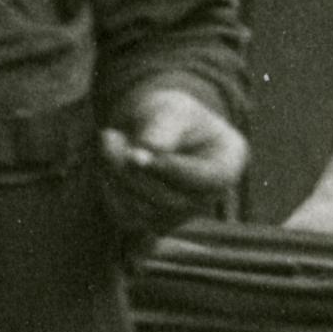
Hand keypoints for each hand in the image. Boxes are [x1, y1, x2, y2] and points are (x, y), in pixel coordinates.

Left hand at [97, 87, 247, 241]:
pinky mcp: (152, 222)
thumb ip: (163, 126)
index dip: (170, 169)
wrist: (152, 128)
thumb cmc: (169, 115)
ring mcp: (181, 215)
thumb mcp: (170, 109)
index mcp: (226, 164)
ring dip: (115, 177)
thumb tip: (148, 148)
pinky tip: (106, 164)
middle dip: (132, 171)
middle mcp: (208, 197)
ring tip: (109, 140)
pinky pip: (125, 216)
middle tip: (107, 135)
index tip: (135, 155)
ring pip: (143, 212)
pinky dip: (108, 189)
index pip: (207, 178)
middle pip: (171, 200)